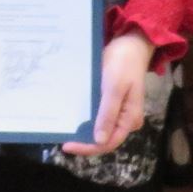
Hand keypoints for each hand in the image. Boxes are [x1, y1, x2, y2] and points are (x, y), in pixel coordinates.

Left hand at [65, 32, 155, 154]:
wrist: (130, 43)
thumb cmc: (124, 64)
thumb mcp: (114, 88)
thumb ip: (108, 114)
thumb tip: (100, 141)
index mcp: (130, 119)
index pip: (109, 143)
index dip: (88, 148)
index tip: (67, 145)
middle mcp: (125, 119)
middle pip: (104, 138)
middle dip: (84, 141)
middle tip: (63, 139)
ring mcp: (119, 111)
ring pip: (100, 128)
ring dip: (84, 131)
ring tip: (64, 130)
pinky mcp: (112, 103)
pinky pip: (98, 116)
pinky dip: (86, 119)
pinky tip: (72, 117)